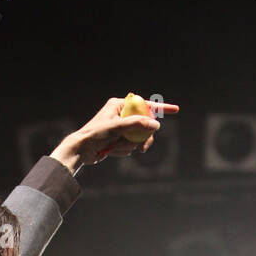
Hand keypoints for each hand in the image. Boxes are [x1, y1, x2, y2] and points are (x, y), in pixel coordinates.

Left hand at [51, 96, 179, 170]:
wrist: (81, 150)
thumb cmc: (95, 134)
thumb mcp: (116, 127)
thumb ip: (136, 124)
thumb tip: (155, 124)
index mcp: (119, 105)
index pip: (144, 104)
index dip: (161, 108)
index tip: (175, 110)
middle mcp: (121, 115)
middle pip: (144, 124)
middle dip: (143, 137)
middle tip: (143, 147)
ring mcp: (120, 128)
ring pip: (138, 137)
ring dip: (130, 145)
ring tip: (115, 147)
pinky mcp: (117, 140)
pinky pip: (130, 146)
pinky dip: (123, 150)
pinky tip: (111, 151)